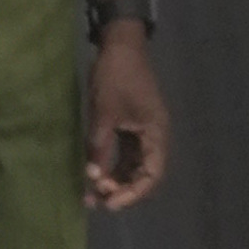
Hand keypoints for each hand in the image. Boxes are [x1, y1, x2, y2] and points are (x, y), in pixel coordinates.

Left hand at [83, 14, 169, 210]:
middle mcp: (154, 136)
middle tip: (95, 199)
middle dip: (122, 189)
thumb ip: (99, 147)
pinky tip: (95, 173)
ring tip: (92, 191)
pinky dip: (112, 164)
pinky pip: (125, 153)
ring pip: (133, 165)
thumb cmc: (116, 76)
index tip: (110, 203)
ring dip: (116, 179)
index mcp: (156, 134)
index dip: (133, 193)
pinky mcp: (131, 126)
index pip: (151, 175)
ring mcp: (143, 131)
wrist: (120, 45)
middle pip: (143, 174)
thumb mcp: (104, 113)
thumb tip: (93, 178)